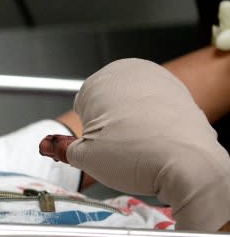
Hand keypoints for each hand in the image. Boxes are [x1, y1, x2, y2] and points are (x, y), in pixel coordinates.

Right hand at [39, 58, 229, 230]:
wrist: (188, 164)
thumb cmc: (139, 155)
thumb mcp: (85, 158)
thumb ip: (60, 148)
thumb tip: (47, 145)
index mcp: (102, 80)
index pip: (81, 105)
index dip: (85, 131)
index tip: (94, 146)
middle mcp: (132, 72)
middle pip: (107, 102)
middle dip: (107, 124)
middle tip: (114, 149)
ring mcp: (159, 80)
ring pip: (132, 106)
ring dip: (130, 125)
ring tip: (135, 149)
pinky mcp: (181, 94)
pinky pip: (155, 110)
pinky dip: (152, 125)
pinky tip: (154, 144)